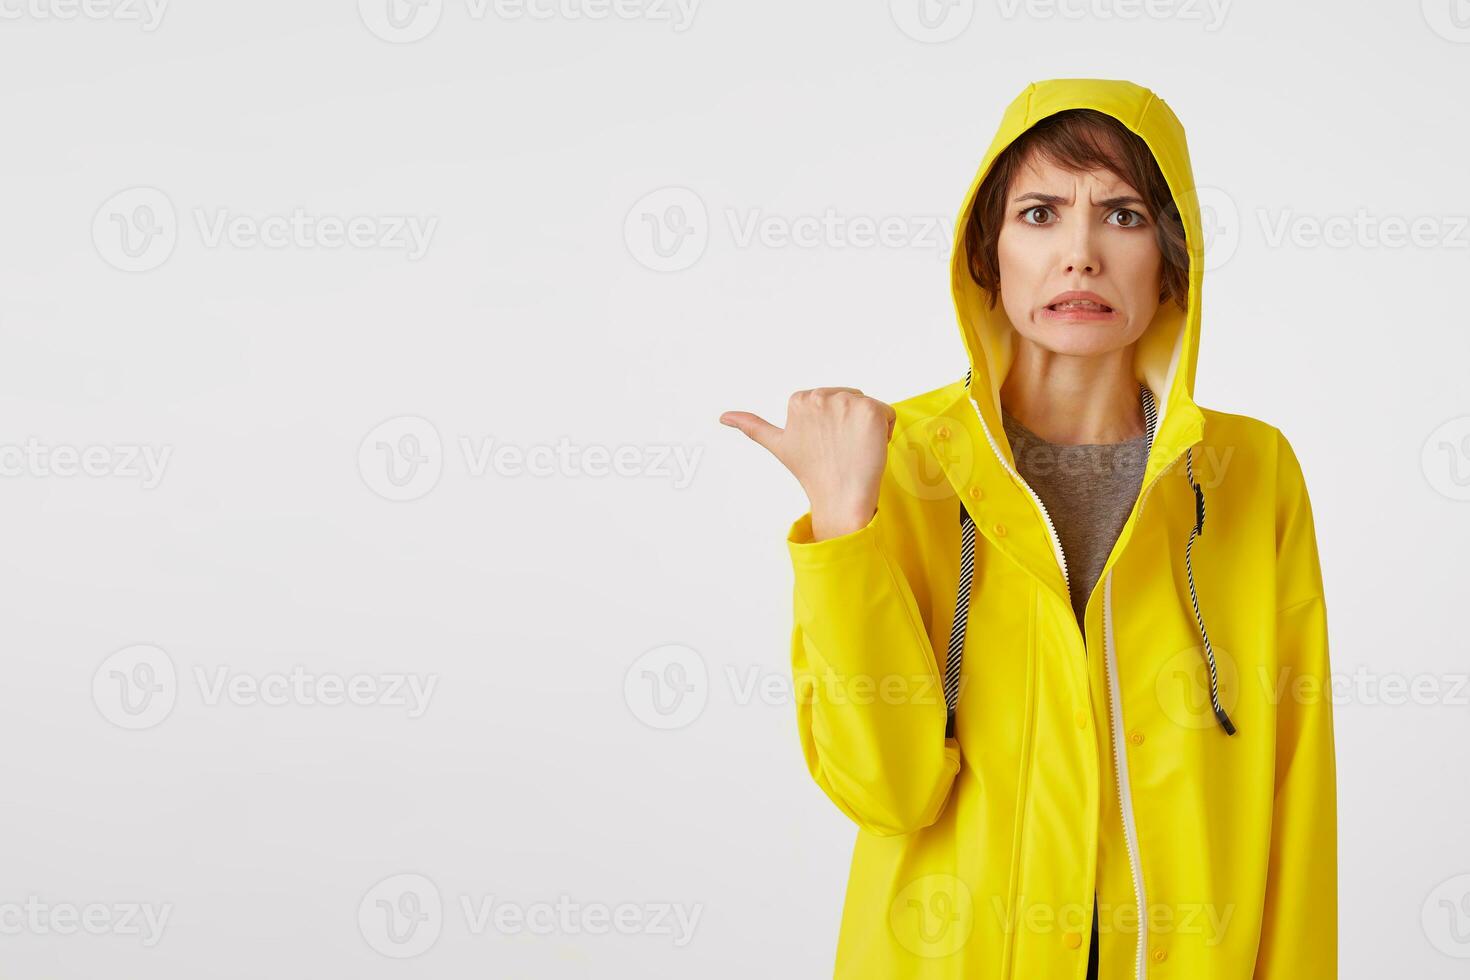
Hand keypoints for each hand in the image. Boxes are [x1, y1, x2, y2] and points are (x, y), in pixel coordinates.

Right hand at [721, 387, 895, 540]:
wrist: (840, 498)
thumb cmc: (812, 474)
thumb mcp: (778, 445)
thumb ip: (751, 426)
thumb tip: (722, 416)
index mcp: (799, 399)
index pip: (832, 400)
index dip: (833, 425)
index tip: (825, 445)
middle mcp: (820, 396)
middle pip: (851, 400)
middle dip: (851, 424)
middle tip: (841, 451)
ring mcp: (846, 402)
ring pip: (869, 408)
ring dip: (868, 429)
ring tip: (854, 451)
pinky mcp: (870, 410)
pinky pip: (887, 413)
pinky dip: (884, 432)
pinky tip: (870, 449)